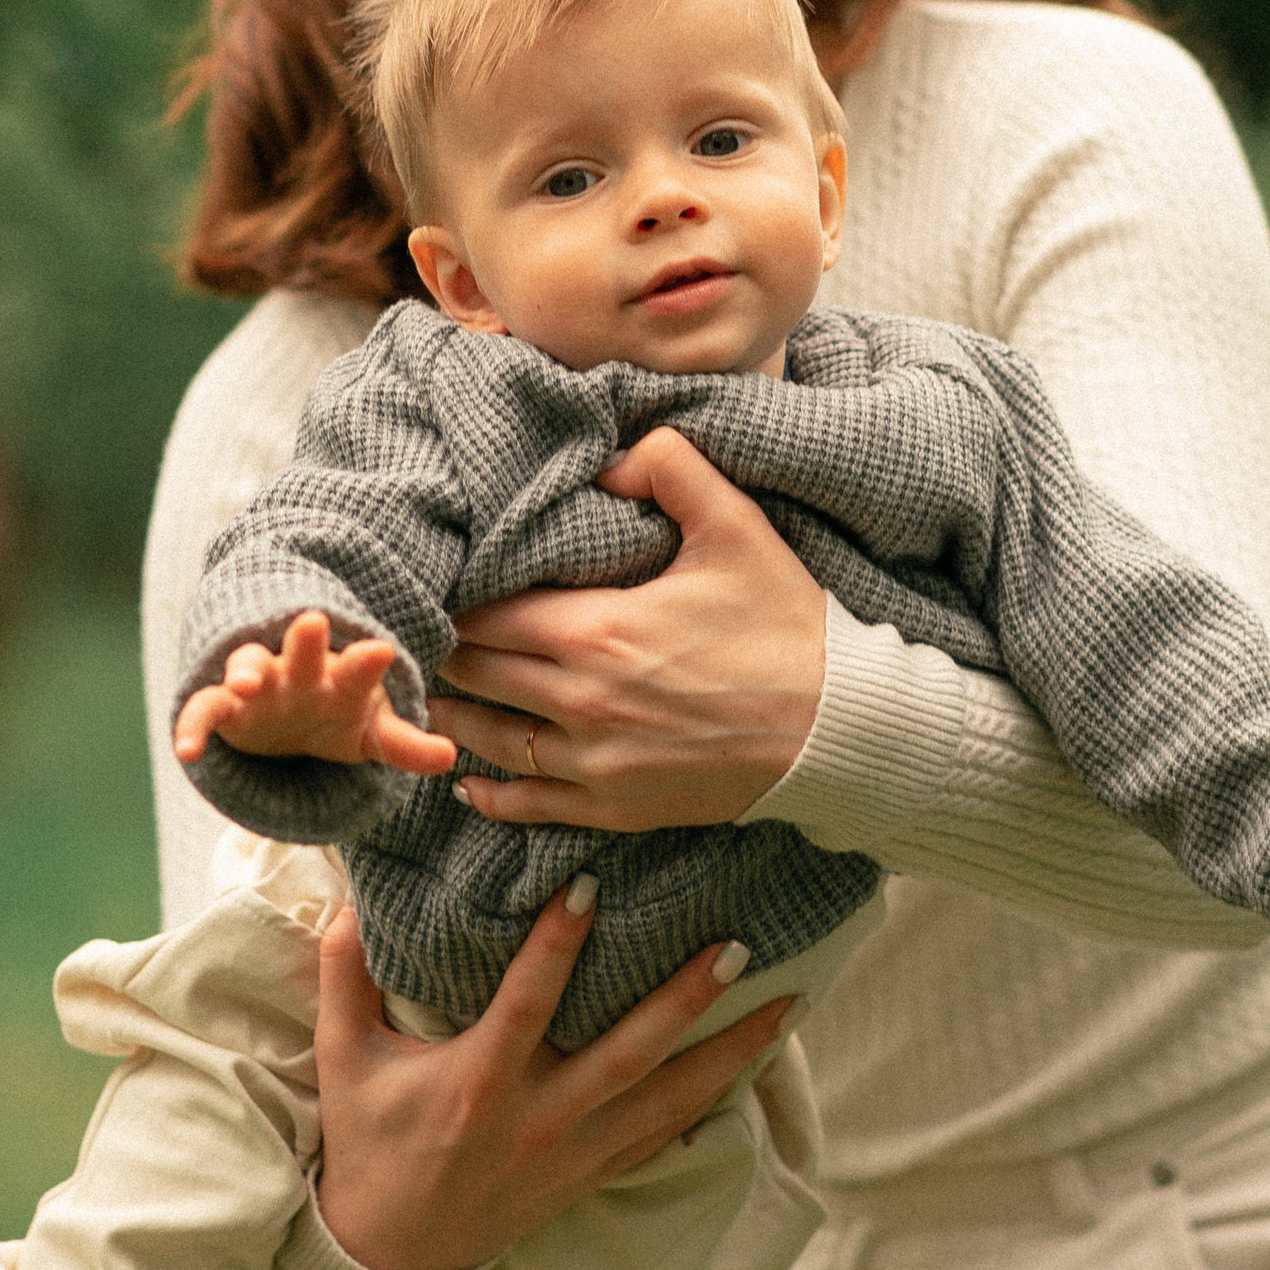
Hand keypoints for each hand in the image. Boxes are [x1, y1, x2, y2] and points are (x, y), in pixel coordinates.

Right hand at [170, 611, 454, 779]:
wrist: (287, 716)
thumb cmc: (335, 715)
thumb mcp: (370, 733)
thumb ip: (405, 745)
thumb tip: (450, 757)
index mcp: (339, 677)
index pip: (357, 667)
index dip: (367, 661)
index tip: (382, 649)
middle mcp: (297, 673)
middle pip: (300, 652)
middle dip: (305, 640)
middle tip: (311, 622)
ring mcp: (257, 685)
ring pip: (247, 666)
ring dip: (245, 670)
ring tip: (244, 682)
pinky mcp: (223, 707)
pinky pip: (203, 710)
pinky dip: (193, 727)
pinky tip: (187, 751)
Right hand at [312, 879, 796, 1269]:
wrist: (390, 1250)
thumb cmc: (371, 1143)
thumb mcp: (346, 1060)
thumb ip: (346, 976)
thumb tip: (352, 897)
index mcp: (478, 1084)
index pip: (527, 1004)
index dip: (557, 946)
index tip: (591, 884)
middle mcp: (539, 1120)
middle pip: (627, 1056)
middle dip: (685, 1002)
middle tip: (735, 948)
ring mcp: (575, 1154)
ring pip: (668, 1100)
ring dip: (729, 1053)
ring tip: (786, 1005)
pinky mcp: (594, 1176)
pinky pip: (666, 1136)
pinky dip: (714, 1100)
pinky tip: (756, 1065)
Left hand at [430, 428, 824, 833]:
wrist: (838, 726)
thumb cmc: (784, 624)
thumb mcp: (736, 526)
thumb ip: (669, 467)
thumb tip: (608, 461)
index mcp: (595, 629)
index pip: (486, 611)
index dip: (459, 596)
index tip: (448, 584)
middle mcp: (579, 700)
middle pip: (475, 671)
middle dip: (450, 649)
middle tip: (431, 635)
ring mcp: (593, 762)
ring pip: (486, 738)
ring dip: (454, 715)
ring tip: (434, 697)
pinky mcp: (613, 808)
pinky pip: (526, 804)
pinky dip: (490, 791)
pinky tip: (471, 778)